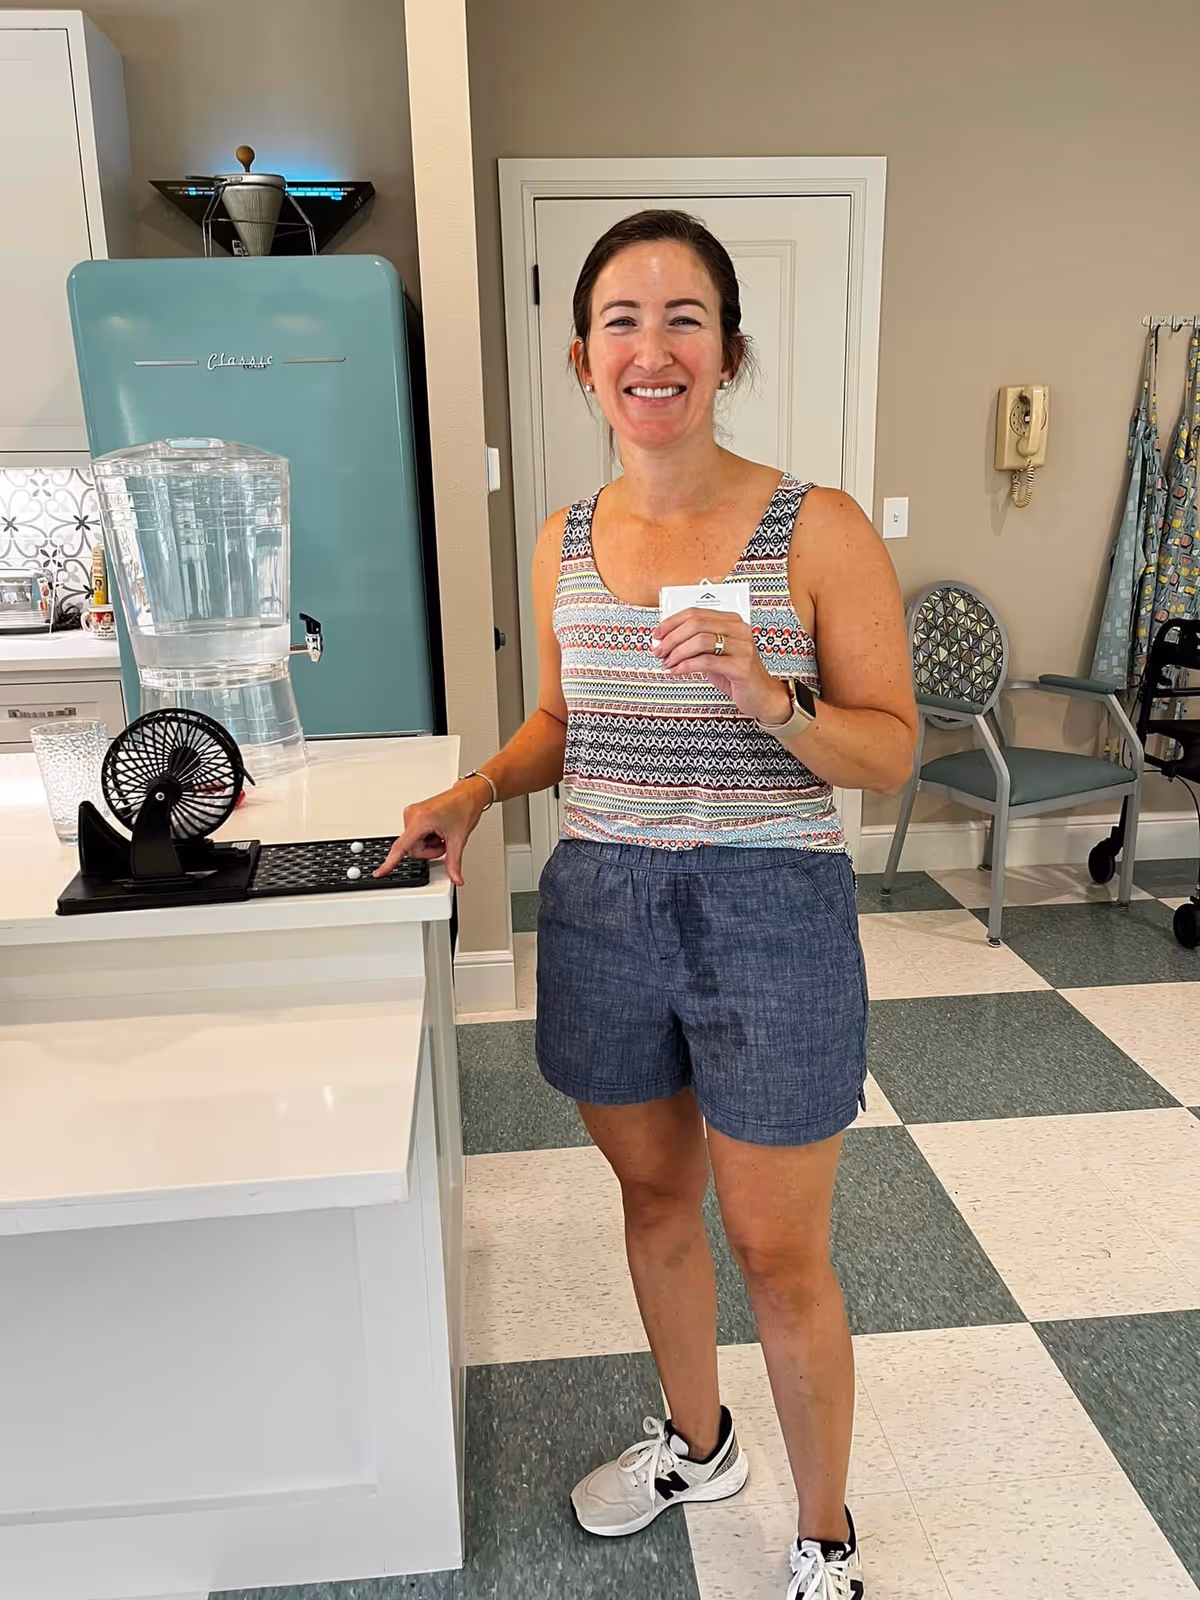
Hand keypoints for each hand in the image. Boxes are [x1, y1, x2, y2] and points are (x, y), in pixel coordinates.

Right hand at [374, 777, 490, 886]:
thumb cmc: (464, 807)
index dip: (390, 862)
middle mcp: (412, 815)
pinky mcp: (414, 814)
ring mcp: (412, 814)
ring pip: (414, 844)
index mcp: (421, 820)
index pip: (402, 847)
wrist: (468, 794)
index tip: (380, 872)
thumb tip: (455, 878)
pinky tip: (437, 830)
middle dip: (429, 851)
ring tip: (442, 833)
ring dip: (429, 844)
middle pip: (412, 849)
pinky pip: (415, 836)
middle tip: (444, 841)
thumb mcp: (458, 839)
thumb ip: (454, 862)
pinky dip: (427, 837)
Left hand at [651, 607, 791, 724]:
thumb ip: (696, 643)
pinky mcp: (741, 666)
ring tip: (667, 663)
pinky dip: (686, 666)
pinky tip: (676, 671)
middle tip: (659, 651)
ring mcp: (742, 647)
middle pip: (696, 624)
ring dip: (677, 652)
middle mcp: (739, 630)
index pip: (696, 613)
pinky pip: (706, 661)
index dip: (672, 622)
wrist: (761, 695)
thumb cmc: (735, 674)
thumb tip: (665, 640)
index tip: (657, 634)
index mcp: (732, 621)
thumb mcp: (714, 653)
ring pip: (700, 641)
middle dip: (671, 638)